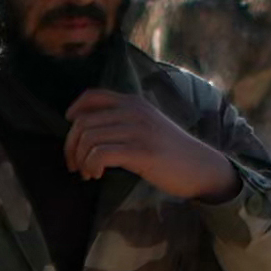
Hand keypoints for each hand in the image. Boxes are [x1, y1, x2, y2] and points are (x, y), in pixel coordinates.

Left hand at [64, 87, 238, 201]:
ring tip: (87, 173)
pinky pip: (100, 154)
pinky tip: (97, 174)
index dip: (74, 110)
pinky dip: (92, 166)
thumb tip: (87, 129)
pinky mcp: (141, 152)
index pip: (93, 96)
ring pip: (89, 138)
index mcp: (133, 102)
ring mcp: (138, 131)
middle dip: (71, 146)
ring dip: (81, 159)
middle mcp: (134, 111)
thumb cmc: (170, 150)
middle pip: (83, 122)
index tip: (70, 129)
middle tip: (75, 165)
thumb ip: (123, 120)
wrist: (200, 166)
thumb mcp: (147, 124)